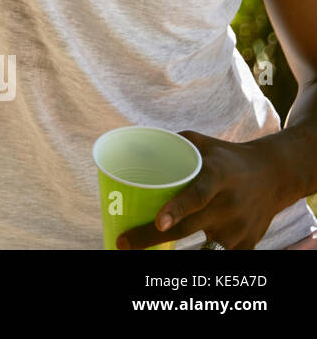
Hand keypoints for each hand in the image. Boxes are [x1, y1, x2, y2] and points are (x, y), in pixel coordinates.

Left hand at [117, 131, 294, 249]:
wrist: (274, 176)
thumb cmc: (227, 158)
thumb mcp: (202, 143)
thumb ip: (172, 142)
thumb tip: (134, 142)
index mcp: (217, 176)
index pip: (197, 196)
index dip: (178, 210)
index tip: (159, 223)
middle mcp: (229, 204)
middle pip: (189, 228)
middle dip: (153, 238)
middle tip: (123, 243)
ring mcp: (240, 228)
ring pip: (204, 248)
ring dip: (177, 252)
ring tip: (144, 251)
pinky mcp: (247, 244)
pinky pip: (218, 256)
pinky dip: (200, 255)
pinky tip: (181, 252)